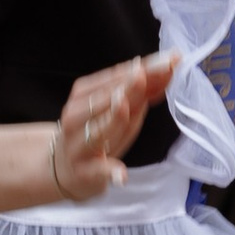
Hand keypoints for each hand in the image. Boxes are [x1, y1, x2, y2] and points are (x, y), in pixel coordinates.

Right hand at [50, 52, 175, 201]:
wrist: (64, 167)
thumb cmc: (96, 132)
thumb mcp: (118, 109)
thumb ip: (142, 91)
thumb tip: (170, 68)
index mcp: (83, 94)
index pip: (116, 76)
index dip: (145, 68)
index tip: (170, 59)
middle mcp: (76, 114)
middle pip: (108, 98)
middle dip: (134, 86)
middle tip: (159, 72)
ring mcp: (78, 143)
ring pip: (101, 129)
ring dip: (113, 118)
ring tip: (124, 107)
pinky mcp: (85, 172)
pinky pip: (99, 171)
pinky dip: (110, 172)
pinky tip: (121, 175)